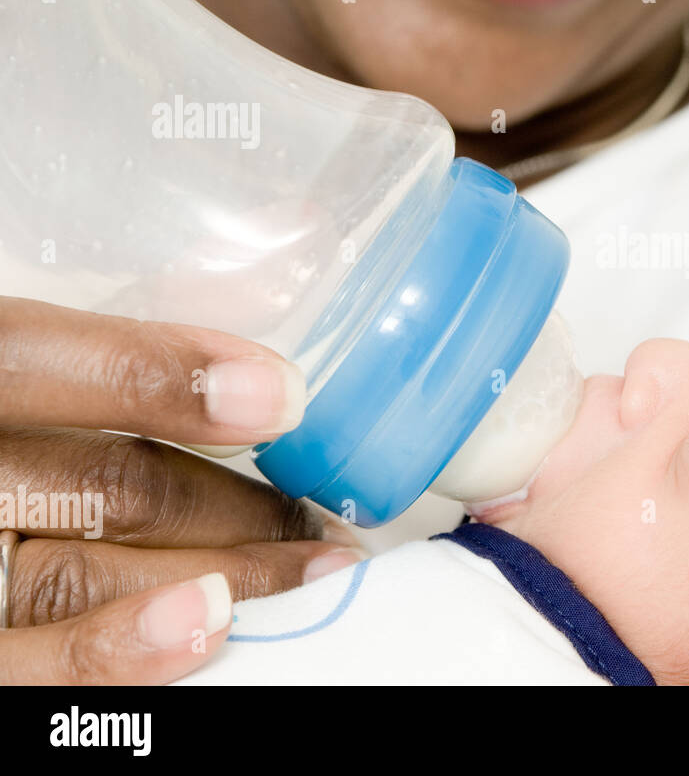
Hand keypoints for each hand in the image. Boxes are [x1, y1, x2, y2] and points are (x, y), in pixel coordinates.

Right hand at [0, 297, 361, 682]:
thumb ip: (78, 359)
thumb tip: (249, 358)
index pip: (22, 354)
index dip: (153, 371)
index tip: (280, 392)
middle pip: (90, 479)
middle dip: (228, 499)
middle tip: (322, 512)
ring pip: (75, 572)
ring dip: (217, 573)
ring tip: (311, 570)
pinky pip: (14, 670)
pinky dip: (114, 653)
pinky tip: (207, 628)